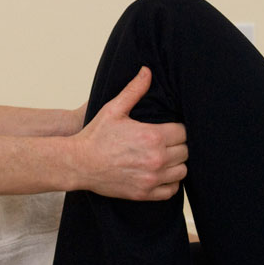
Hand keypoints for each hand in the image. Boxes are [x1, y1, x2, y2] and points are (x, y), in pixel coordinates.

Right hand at [70, 67, 187, 199]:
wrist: (78, 164)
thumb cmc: (95, 135)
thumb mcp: (113, 109)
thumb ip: (134, 90)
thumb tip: (147, 71)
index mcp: (152, 136)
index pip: (183, 132)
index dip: (177, 129)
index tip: (169, 129)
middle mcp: (156, 158)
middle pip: (185, 151)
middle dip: (178, 145)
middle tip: (166, 143)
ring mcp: (151, 178)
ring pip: (182, 171)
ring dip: (177, 163)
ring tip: (166, 157)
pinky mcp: (145, 193)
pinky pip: (171, 190)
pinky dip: (170, 182)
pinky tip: (162, 174)